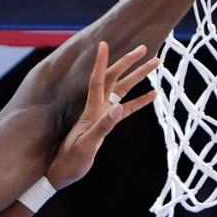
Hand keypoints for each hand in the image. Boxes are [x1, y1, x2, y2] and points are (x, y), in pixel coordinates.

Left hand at [46, 41, 158, 189]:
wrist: (62, 173)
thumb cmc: (71, 161)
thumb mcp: (87, 145)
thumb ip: (103, 126)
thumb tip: (118, 108)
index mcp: (91, 111)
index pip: (97, 81)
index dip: (101, 62)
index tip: (104, 43)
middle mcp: (97, 108)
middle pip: (115, 79)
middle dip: (129, 62)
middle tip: (145, 48)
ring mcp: (103, 115)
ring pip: (123, 90)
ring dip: (138, 76)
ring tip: (155, 63)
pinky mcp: (107, 124)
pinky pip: (127, 108)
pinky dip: (140, 101)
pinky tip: (153, 94)